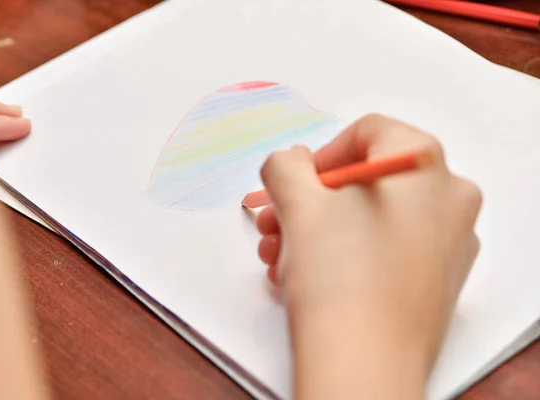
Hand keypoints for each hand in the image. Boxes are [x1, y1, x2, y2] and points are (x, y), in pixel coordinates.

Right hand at [256, 114, 480, 398]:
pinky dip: (344, 254)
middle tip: (276, 220)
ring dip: (318, 230)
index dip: (321, 154)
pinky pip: (384, 251)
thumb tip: (290, 162)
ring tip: (280, 254)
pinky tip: (306, 275)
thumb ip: (286, 166)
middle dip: (309, 201)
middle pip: (366, 181)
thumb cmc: (340, 276)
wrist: (363, 364)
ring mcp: (448, 243)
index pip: (368, 132)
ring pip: (371, 219)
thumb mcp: (299, 203)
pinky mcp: (435, 281)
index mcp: (427, 165)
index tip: (294, 182)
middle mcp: (450, 199)